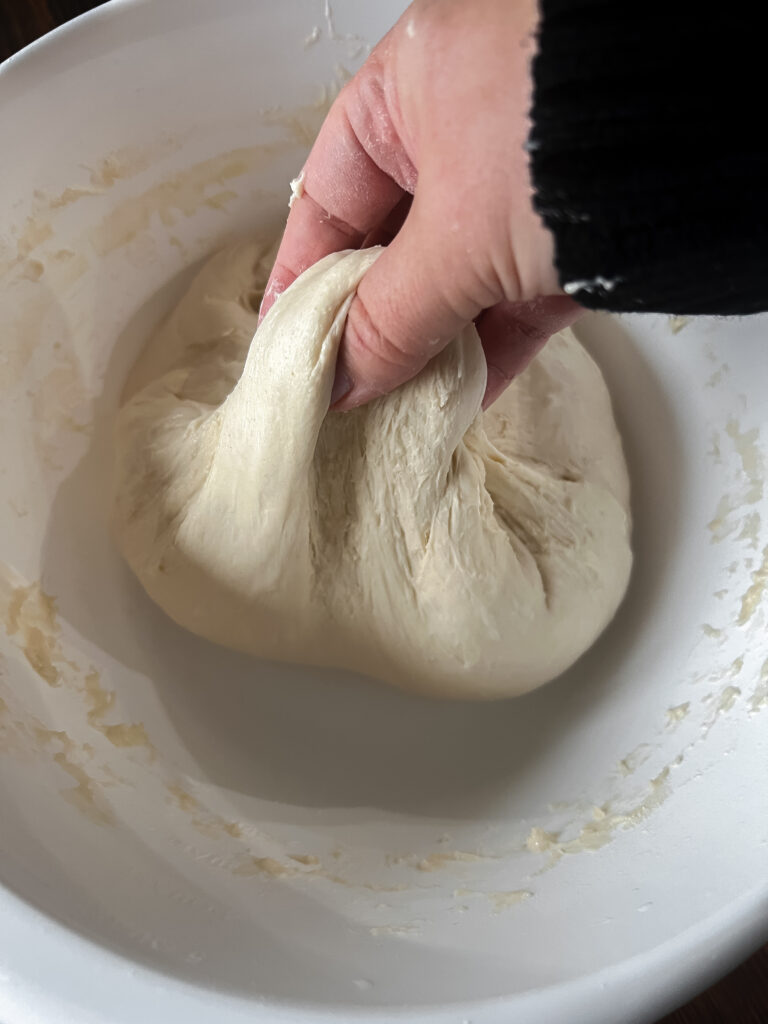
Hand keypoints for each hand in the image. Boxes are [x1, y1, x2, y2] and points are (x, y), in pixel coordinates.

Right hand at [260, 0, 580, 409]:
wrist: (711, 129)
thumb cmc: (563, 132)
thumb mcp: (456, 233)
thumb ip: (391, 315)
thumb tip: (341, 383)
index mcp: (411, 90)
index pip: (328, 195)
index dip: (299, 273)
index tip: (284, 342)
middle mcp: (461, 131)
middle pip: (389, 247)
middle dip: (364, 324)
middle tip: (336, 392)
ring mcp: (517, 187)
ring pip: (451, 283)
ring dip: (424, 351)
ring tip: (388, 413)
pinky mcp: (570, 236)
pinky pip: (510, 304)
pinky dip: (485, 355)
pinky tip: (454, 405)